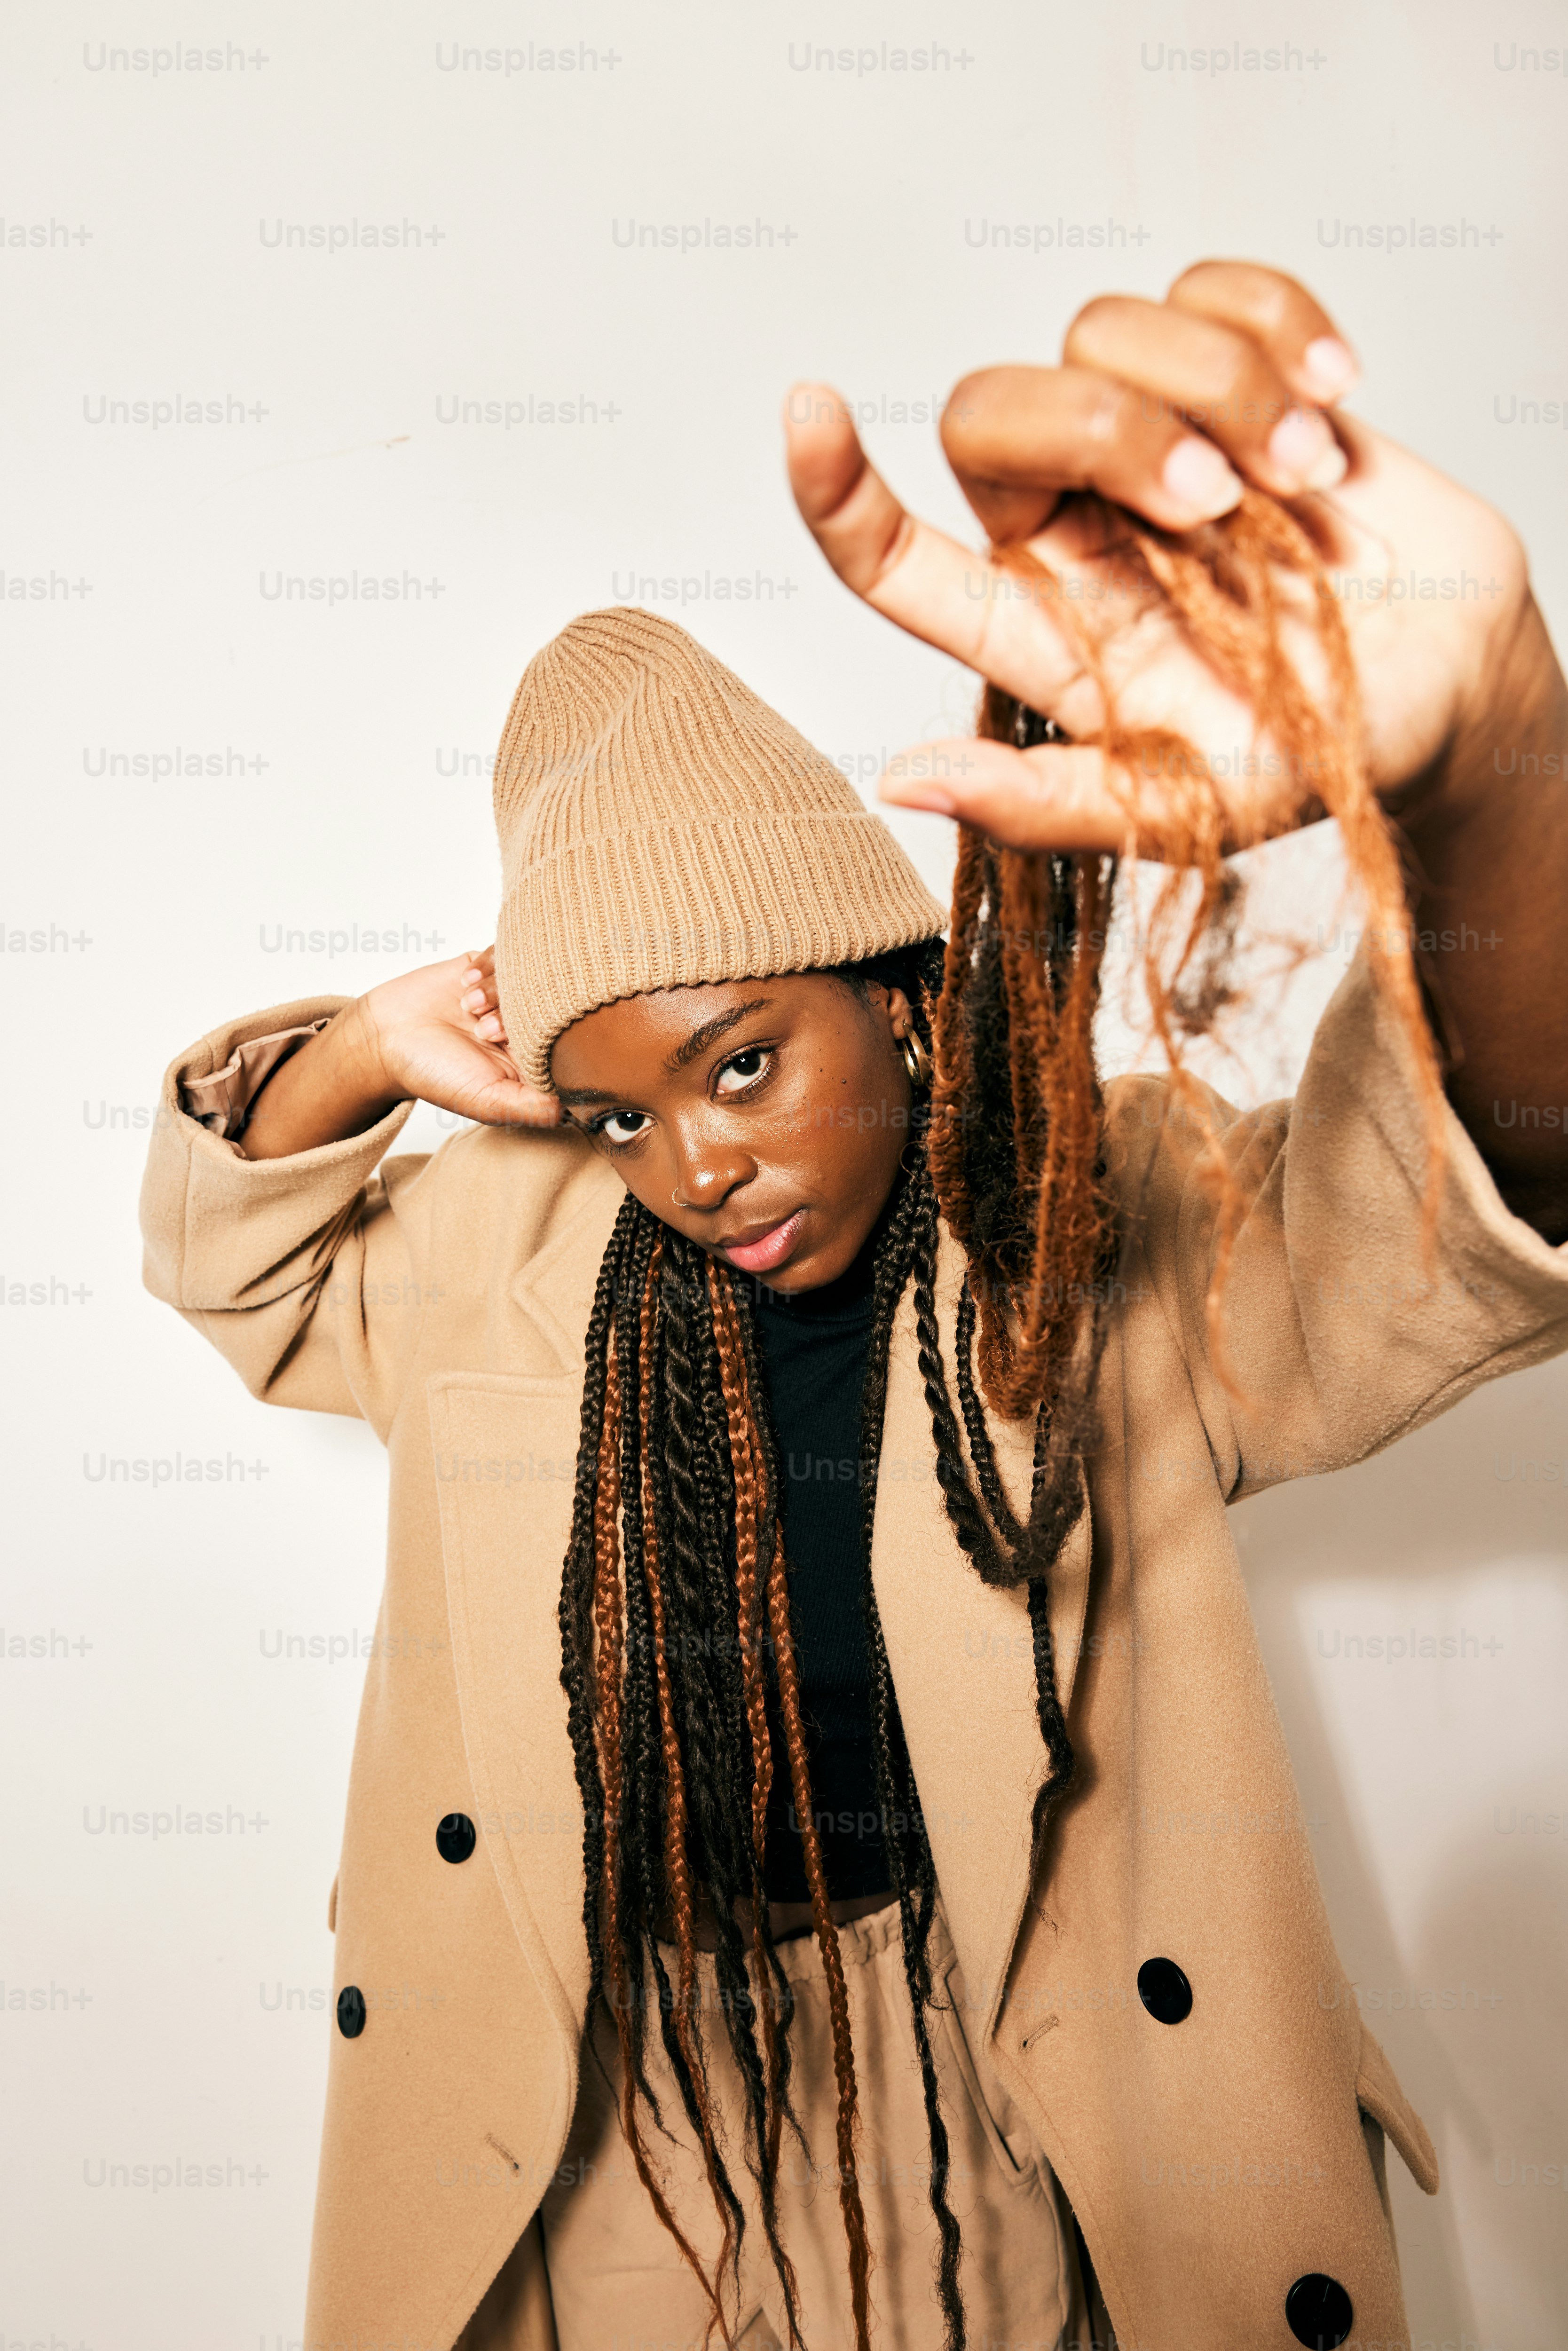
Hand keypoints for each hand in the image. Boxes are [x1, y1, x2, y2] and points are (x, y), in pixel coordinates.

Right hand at [238, 948, 557, 1158]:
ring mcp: (512, 994)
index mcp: (535, 1058)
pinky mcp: (492, 966)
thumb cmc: (433, 1074)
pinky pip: (512, 951)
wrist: (385, 1036)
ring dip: (499, 990)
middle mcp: (529, 1026)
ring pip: (534, 975)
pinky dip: (489, 966)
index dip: (549, 1040)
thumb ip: (534, 1107)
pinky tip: (463, 985)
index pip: (572, 1043)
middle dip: (520, 1014)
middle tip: (484, 1030)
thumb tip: (579, 1110)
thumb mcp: (487, 1102)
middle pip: (556, 1003)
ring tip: (467, 1009)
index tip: (512, 1046)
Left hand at [785, 260, 1545, 854]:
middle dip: (1108, 433)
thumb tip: (903, 782)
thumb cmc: (1316, 757)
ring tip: (1305, 485)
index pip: (894, 558)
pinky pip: (1212, 288)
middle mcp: (1072, 527)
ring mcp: (1151, 443)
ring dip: (1225, 397)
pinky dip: (1282, 332)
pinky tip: (1334, 403)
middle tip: (1218, 506)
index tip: (806, 405)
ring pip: (1103, 333)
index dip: (835, 489)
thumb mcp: (1192, 808)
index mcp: (1041, 632)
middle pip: (988, 412)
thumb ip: (1051, 804)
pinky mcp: (1236, 372)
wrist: (1452, 691)